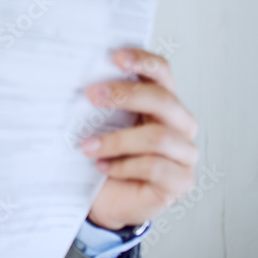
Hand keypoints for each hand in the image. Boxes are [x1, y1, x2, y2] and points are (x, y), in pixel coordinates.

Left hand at [83, 48, 197, 229]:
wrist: (104, 201)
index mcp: (162, 102)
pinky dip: (124, 166)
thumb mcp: (99, 127)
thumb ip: (99, 104)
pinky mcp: (180, 181)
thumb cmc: (104, 157)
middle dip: (126, 95)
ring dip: (117, 140)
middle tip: (91, 95)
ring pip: (158, 137)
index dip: (142, 61)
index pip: (162, 72)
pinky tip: (102, 168)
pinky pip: (155, 167)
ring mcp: (184, 154)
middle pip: (162, 100)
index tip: (115, 57)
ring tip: (87, 146)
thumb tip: (73, 79)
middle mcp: (180, 124)